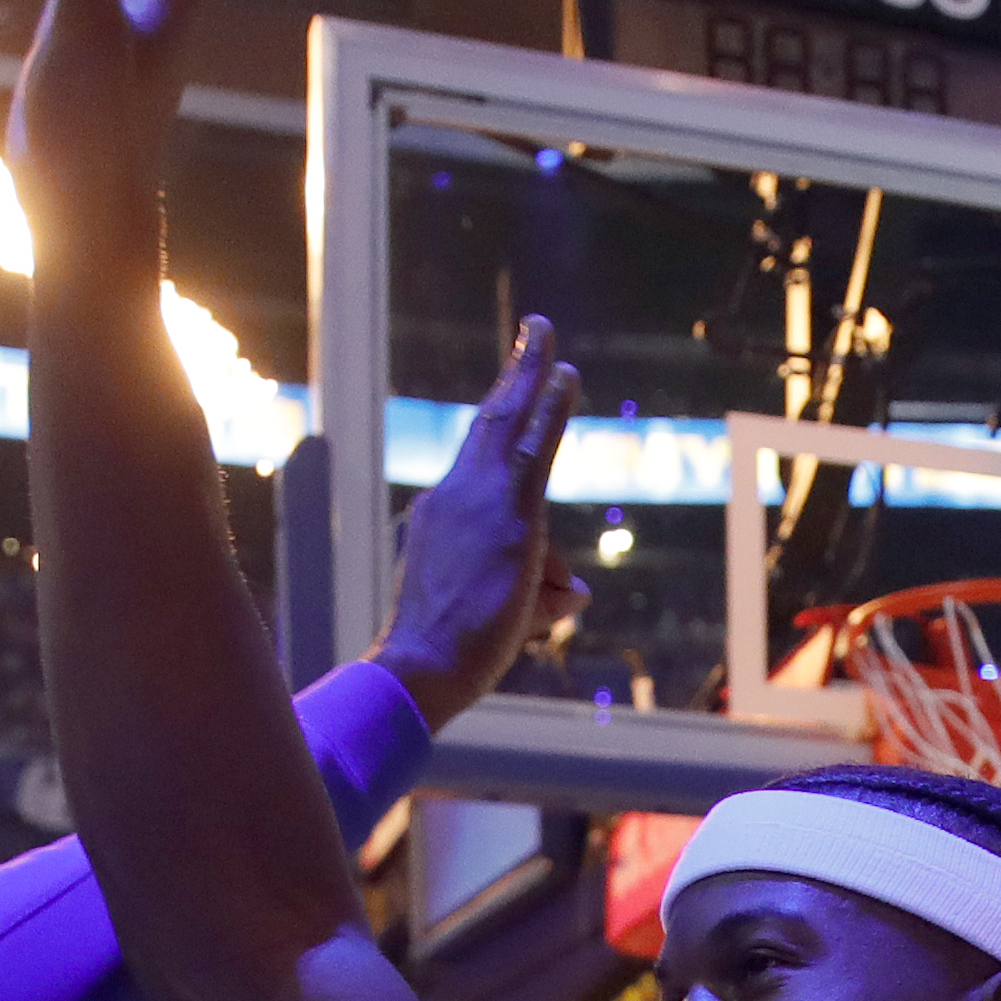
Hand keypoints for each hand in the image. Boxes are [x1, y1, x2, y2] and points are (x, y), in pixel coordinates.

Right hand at [376, 324, 588, 726]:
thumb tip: (579, 593)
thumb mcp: (501, 616)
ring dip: (532, 374)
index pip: (483, 473)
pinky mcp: (508, 517)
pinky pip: (531, 449)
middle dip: (515, 376)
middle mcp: (451, 496)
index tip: (512, 393)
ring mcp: (476, 502)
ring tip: (547, 334)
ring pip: (509, 424)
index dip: (504, 433)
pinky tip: (564, 375)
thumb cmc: (452, 655)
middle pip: (488, 424)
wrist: (421, 666)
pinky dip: (549, 410)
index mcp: (438, 517)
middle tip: (533, 334)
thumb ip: (542, 593)